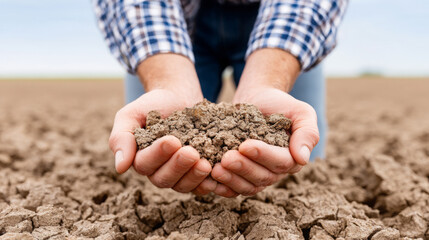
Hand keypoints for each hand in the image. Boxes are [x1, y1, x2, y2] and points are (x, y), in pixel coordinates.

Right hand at [109, 54, 215, 193]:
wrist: (179, 97)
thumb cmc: (154, 104)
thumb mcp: (132, 114)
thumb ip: (121, 137)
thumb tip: (120, 167)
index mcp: (139, 159)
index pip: (145, 163)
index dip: (159, 154)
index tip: (173, 140)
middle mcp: (157, 171)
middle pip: (164, 179)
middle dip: (179, 166)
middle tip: (192, 153)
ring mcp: (178, 174)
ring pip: (183, 185)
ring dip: (194, 176)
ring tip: (206, 164)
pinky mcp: (195, 173)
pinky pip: (201, 185)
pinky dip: (209, 183)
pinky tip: (217, 174)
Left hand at [210, 49, 319, 196]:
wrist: (257, 99)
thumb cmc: (279, 104)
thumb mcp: (300, 112)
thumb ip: (307, 133)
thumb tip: (302, 158)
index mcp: (293, 158)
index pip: (280, 162)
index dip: (263, 156)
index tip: (245, 145)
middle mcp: (276, 171)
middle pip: (262, 177)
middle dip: (243, 168)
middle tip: (226, 158)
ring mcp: (258, 175)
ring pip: (248, 186)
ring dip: (231, 179)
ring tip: (216, 169)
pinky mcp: (241, 175)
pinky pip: (234, 188)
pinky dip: (223, 187)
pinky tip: (210, 181)